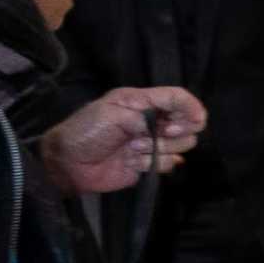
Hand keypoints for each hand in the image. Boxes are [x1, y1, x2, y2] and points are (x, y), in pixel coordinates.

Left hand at [43, 86, 205, 194]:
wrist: (67, 164)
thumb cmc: (85, 132)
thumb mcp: (111, 114)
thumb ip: (145, 116)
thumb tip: (169, 126)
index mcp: (141, 102)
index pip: (177, 98)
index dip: (191, 107)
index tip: (196, 120)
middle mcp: (150, 120)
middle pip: (187, 122)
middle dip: (178, 130)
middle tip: (162, 133)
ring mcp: (151, 142)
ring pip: (182, 144)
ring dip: (161, 148)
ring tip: (135, 149)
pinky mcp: (148, 163)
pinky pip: (169, 163)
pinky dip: (154, 164)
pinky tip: (134, 162)